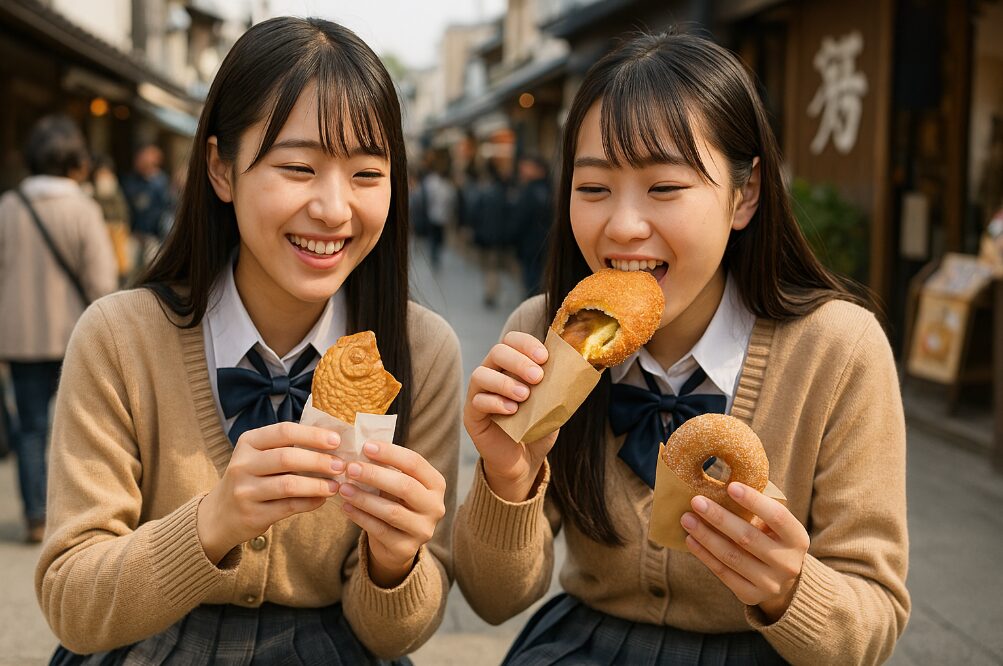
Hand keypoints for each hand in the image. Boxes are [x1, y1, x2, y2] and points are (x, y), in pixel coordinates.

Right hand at [197, 423, 341, 563]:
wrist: (220, 514)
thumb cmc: (252, 478)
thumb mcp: (260, 455)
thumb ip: (288, 447)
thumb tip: (332, 442)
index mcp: (248, 442)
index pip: (284, 431)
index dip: (312, 435)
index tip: (336, 440)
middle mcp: (242, 464)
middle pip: (287, 458)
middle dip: (319, 460)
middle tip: (341, 465)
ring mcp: (244, 491)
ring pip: (288, 485)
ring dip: (317, 485)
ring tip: (336, 485)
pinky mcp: (251, 514)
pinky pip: (288, 507)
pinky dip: (310, 502)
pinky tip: (322, 499)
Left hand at [337, 440, 446, 587]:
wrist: (398, 542)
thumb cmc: (396, 502)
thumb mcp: (397, 483)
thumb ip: (387, 468)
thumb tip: (362, 448)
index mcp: (436, 484)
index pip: (415, 463)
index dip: (390, 453)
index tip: (366, 446)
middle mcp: (435, 506)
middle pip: (405, 486)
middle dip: (375, 475)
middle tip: (350, 467)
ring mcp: (423, 529)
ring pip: (391, 511)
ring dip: (364, 498)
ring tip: (343, 488)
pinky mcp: (406, 548)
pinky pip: (380, 530)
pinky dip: (360, 517)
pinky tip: (346, 507)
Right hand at [464, 331, 557, 501]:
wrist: (525, 460)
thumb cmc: (538, 427)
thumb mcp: (553, 404)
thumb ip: (558, 386)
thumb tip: (575, 369)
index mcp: (511, 366)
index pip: (512, 340)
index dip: (527, 344)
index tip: (545, 358)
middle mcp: (493, 374)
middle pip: (497, 352)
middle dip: (518, 361)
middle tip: (537, 377)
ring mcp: (479, 394)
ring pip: (481, 374)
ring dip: (505, 382)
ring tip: (525, 396)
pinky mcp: (472, 415)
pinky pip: (477, 401)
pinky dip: (495, 403)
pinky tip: (512, 411)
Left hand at [680, 482, 809, 621]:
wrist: (785, 585)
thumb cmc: (774, 542)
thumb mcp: (777, 527)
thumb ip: (759, 509)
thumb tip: (724, 483)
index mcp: (797, 539)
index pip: (777, 516)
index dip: (754, 501)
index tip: (730, 486)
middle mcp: (787, 563)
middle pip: (748, 537)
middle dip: (719, 518)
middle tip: (696, 501)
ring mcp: (770, 583)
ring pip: (731, 556)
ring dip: (706, 536)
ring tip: (687, 519)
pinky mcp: (751, 595)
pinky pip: (723, 573)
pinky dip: (704, 555)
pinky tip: (690, 540)